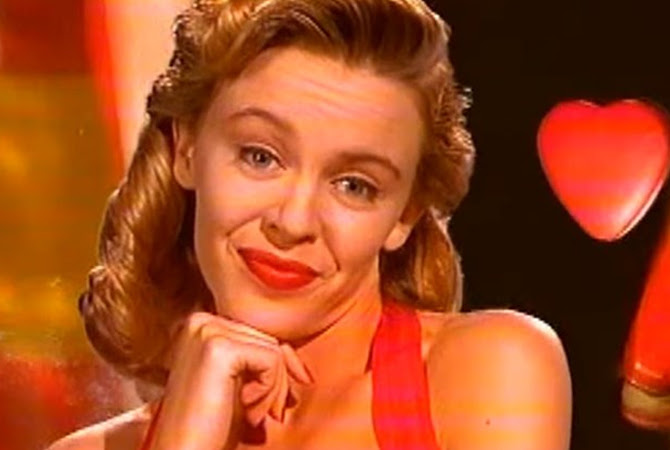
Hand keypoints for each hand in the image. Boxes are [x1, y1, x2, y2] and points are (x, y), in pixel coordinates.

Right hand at [147, 312, 311, 449]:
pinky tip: (249, 410)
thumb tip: (300, 366)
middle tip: (261, 416)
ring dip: (273, 389)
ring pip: (273, 349)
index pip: (258, 335)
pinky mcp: (218, 348)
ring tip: (253, 416)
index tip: (281, 400)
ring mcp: (207, 331)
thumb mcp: (241, 385)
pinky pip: (272, 359)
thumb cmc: (211, 425)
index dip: (277, 369)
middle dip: (275, 381)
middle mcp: (201, 321)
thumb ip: (263, 363)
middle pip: (268, 339)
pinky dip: (270, 390)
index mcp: (202, 324)